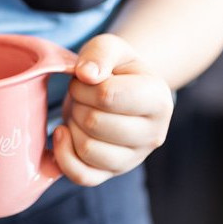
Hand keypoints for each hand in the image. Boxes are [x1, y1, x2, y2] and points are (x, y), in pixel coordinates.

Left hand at [52, 34, 173, 185]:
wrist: (116, 91)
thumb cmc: (114, 69)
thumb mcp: (110, 48)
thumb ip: (100, 52)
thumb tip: (86, 75)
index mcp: (159, 100)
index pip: (108, 96)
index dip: (84, 86)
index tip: (85, 80)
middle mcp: (153, 134)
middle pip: (95, 124)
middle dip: (77, 104)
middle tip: (82, 96)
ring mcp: (133, 159)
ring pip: (87, 150)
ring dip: (72, 125)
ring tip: (80, 112)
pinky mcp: (111, 174)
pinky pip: (81, 176)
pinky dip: (64, 155)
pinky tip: (64, 133)